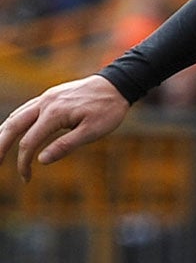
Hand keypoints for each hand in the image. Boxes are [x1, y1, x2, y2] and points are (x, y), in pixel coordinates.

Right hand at [0, 75, 131, 180]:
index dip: (23, 162)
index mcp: (54, 114)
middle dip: (0, 146)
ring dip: (3, 134)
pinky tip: (11, 132)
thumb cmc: (108, 110)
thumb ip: (66, 145)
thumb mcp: (92, 132)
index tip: (26, 178)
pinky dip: (14, 123)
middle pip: (12, 126)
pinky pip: (24, 110)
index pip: (29, 142)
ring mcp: (45, 98)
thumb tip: (42, 160)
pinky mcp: (49, 97)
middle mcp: (44, 103)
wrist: (116, 84)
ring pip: (15, 116)